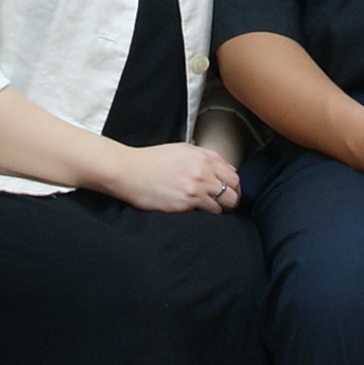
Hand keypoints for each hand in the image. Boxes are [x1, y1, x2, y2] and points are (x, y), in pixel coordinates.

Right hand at [103, 142, 241, 214]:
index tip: (231, 192)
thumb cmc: (152, 160)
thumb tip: (226, 169)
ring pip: (222, 205)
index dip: (234, 186)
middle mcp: (202, 172)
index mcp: (204, 157)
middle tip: (226, 205)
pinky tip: (197, 212)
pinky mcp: (184, 204)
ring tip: (211, 210)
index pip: (233, 175)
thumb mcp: (182, 150)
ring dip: (219, 209)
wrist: (128, 170)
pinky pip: (206, 213)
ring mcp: (194, 189)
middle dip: (231, 199)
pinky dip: (205, 214)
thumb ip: (206, 157)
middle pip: (232, 192)